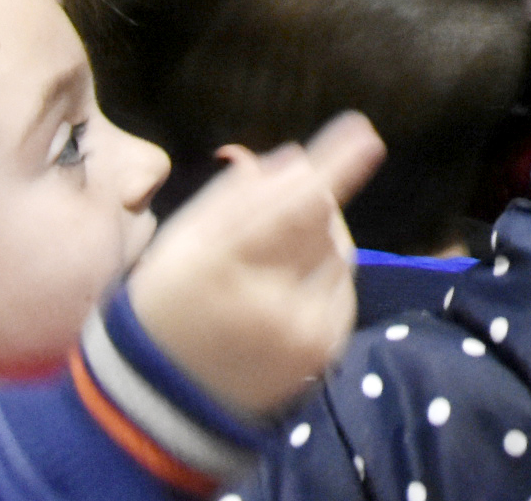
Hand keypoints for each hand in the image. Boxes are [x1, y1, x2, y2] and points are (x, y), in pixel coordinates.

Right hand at [125, 112, 382, 419]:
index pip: (294, 204)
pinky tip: (293, 289)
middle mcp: (267, 298)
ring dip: (322, 240)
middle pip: (323, 220)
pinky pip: (344, 289)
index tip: (364, 133)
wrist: (166, 397)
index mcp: (221, 262)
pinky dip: (327, 276)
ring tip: (279, 260)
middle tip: (284, 212)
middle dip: (314, 201)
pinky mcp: (323, 351)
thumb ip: (237, 196)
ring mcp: (301, 329)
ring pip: (340, 252)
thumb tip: (298, 158)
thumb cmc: (171, 301)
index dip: (334, 167)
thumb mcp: (183, 240)